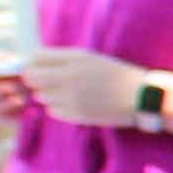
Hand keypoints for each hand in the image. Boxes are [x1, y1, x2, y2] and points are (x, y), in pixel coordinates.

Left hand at [0, 45, 149, 126]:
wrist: (140, 97)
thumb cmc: (115, 74)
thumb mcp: (90, 57)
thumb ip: (61, 58)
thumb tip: (32, 62)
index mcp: (74, 59)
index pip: (35, 58)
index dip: (34, 63)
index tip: (40, 66)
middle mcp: (69, 78)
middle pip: (31, 78)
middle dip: (35, 79)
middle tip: (49, 80)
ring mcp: (71, 98)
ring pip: (41, 96)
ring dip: (48, 94)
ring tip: (68, 92)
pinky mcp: (75, 115)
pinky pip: (52, 111)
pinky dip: (58, 107)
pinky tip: (75, 103)